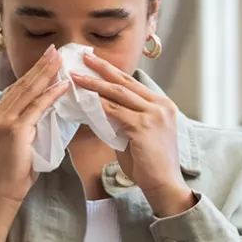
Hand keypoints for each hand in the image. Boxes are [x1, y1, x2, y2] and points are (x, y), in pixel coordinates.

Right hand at [0, 44, 69, 206]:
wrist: (0, 192)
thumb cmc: (12, 173)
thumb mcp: (15, 143)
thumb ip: (24, 125)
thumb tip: (44, 111)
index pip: (15, 90)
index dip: (31, 74)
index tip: (45, 61)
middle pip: (21, 85)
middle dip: (40, 66)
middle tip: (54, 50)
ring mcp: (3, 121)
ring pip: (28, 92)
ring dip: (46, 74)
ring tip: (60, 60)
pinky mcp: (15, 130)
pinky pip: (36, 107)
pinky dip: (50, 95)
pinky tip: (62, 85)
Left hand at [71, 53, 196, 217]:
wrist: (164, 184)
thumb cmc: (151, 164)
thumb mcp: (140, 135)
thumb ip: (126, 119)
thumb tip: (102, 109)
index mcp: (162, 105)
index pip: (133, 84)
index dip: (113, 73)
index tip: (96, 64)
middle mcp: (160, 105)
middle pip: (125, 82)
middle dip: (103, 68)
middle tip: (85, 57)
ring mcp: (153, 114)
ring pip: (118, 94)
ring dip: (94, 84)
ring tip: (77, 76)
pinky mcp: (143, 126)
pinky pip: (114, 111)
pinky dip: (97, 105)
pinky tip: (83, 99)